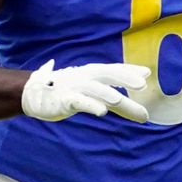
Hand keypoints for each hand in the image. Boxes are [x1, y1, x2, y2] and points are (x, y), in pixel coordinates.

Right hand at [21, 59, 150, 123]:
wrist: (34, 94)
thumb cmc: (69, 92)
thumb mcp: (95, 95)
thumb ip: (118, 100)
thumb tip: (145, 108)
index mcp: (94, 74)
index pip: (115, 70)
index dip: (130, 71)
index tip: (147, 73)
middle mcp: (86, 77)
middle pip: (108, 75)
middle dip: (124, 78)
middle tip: (142, 85)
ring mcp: (75, 87)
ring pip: (94, 89)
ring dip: (107, 93)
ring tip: (120, 99)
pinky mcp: (65, 100)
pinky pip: (79, 102)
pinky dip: (90, 105)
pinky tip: (102, 112)